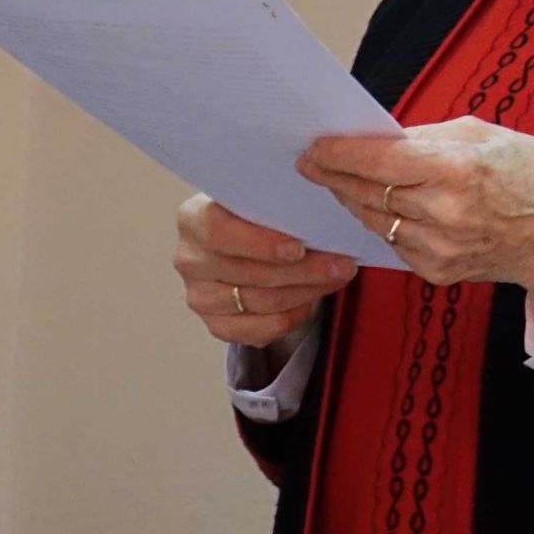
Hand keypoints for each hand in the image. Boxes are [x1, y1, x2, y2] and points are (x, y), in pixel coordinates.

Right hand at [174, 194, 354, 346]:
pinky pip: (262, 329)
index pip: (219, 232)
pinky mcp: (217, 325)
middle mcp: (190, 260)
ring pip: (262, 301)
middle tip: (344, 264)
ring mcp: (200, 296)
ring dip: (308, 291)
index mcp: (193, 219)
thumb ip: (279, 208)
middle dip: (305, 270)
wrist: (245, 248)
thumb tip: (322, 220)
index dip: (260, 243)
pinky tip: (313, 300)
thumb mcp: (264, 204)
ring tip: (338, 277)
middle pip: (250, 272)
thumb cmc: (259, 221)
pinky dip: (294, 315)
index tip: (299, 248)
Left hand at [299, 119, 533, 313]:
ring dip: (352, 198)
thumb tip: (382, 140)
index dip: (338, 153)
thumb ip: (430, 139)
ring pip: (372, 218)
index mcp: (457, 171)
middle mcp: (444, 213)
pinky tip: (382, 207)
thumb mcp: (487, 136)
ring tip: (339, 181)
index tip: (315, 147)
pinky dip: (382, 222)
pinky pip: (392, 241)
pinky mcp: (436, 270)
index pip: (377, 161)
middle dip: (334, 175)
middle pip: (365, 192)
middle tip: (313, 162)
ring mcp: (439, 247)